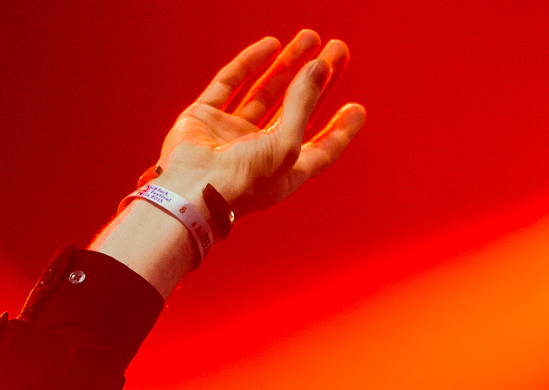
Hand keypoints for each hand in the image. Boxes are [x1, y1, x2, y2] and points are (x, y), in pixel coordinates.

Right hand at [155, 31, 365, 215]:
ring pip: (266, 92)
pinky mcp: (205, 118)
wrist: (192, 192)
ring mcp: (231, 134)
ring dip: (288, 65)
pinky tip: (271, 46)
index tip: (357, 109)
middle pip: (297, 109)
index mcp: (284, 171)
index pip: (320, 149)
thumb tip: (319, 65)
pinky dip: (249, 64)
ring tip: (310, 37)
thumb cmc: (245, 181)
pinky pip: (230, 84)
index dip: (340, 130)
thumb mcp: (287, 144)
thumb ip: (303, 104)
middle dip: (317, 80)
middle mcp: (259, 152)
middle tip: (338, 50)